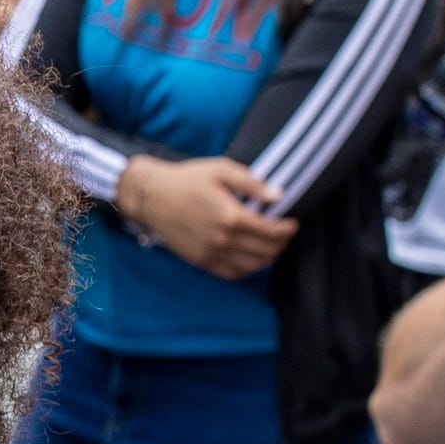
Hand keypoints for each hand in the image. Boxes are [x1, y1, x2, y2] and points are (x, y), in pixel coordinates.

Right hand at [116, 154, 293, 277]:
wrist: (152, 197)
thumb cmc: (187, 179)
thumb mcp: (220, 170)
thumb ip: (251, 183)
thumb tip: (279, 196)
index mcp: (230, 216)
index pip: (271, 231)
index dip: (287, 229)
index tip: (293, 223)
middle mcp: (222, 239)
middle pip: (266, 250)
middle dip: (281, 243)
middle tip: (283, 233)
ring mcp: (211, 253)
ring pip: (253, 266)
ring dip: (267, 257)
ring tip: (270, 245)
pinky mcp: (201, 261)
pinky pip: (233, 273)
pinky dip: (248, 268)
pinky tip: (251, 256)